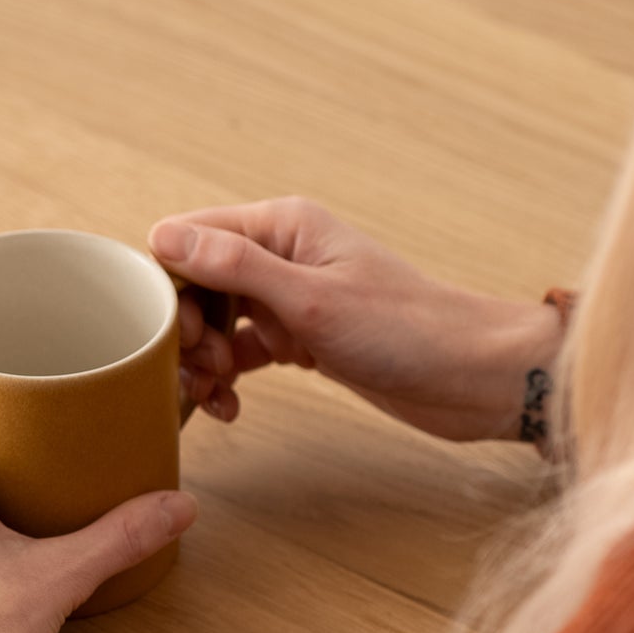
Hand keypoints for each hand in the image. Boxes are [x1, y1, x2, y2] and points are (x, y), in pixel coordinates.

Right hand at [151, 200, 561, 441]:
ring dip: (202, 360)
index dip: (168, 287)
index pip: (188, 238)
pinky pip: (242, 351)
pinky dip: (228, 378)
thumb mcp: (311, 300)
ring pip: (215, 321)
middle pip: (195, 282)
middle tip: (205, 368)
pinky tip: (232, 406)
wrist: (472, 376)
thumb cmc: (406, 330)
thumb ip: (236, 267)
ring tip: (218, 392)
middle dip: (184, 331)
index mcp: (282, 226)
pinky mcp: (301, 337)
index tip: (180, 334)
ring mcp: (290, 297)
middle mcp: (281, 255)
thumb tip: (162, 237)